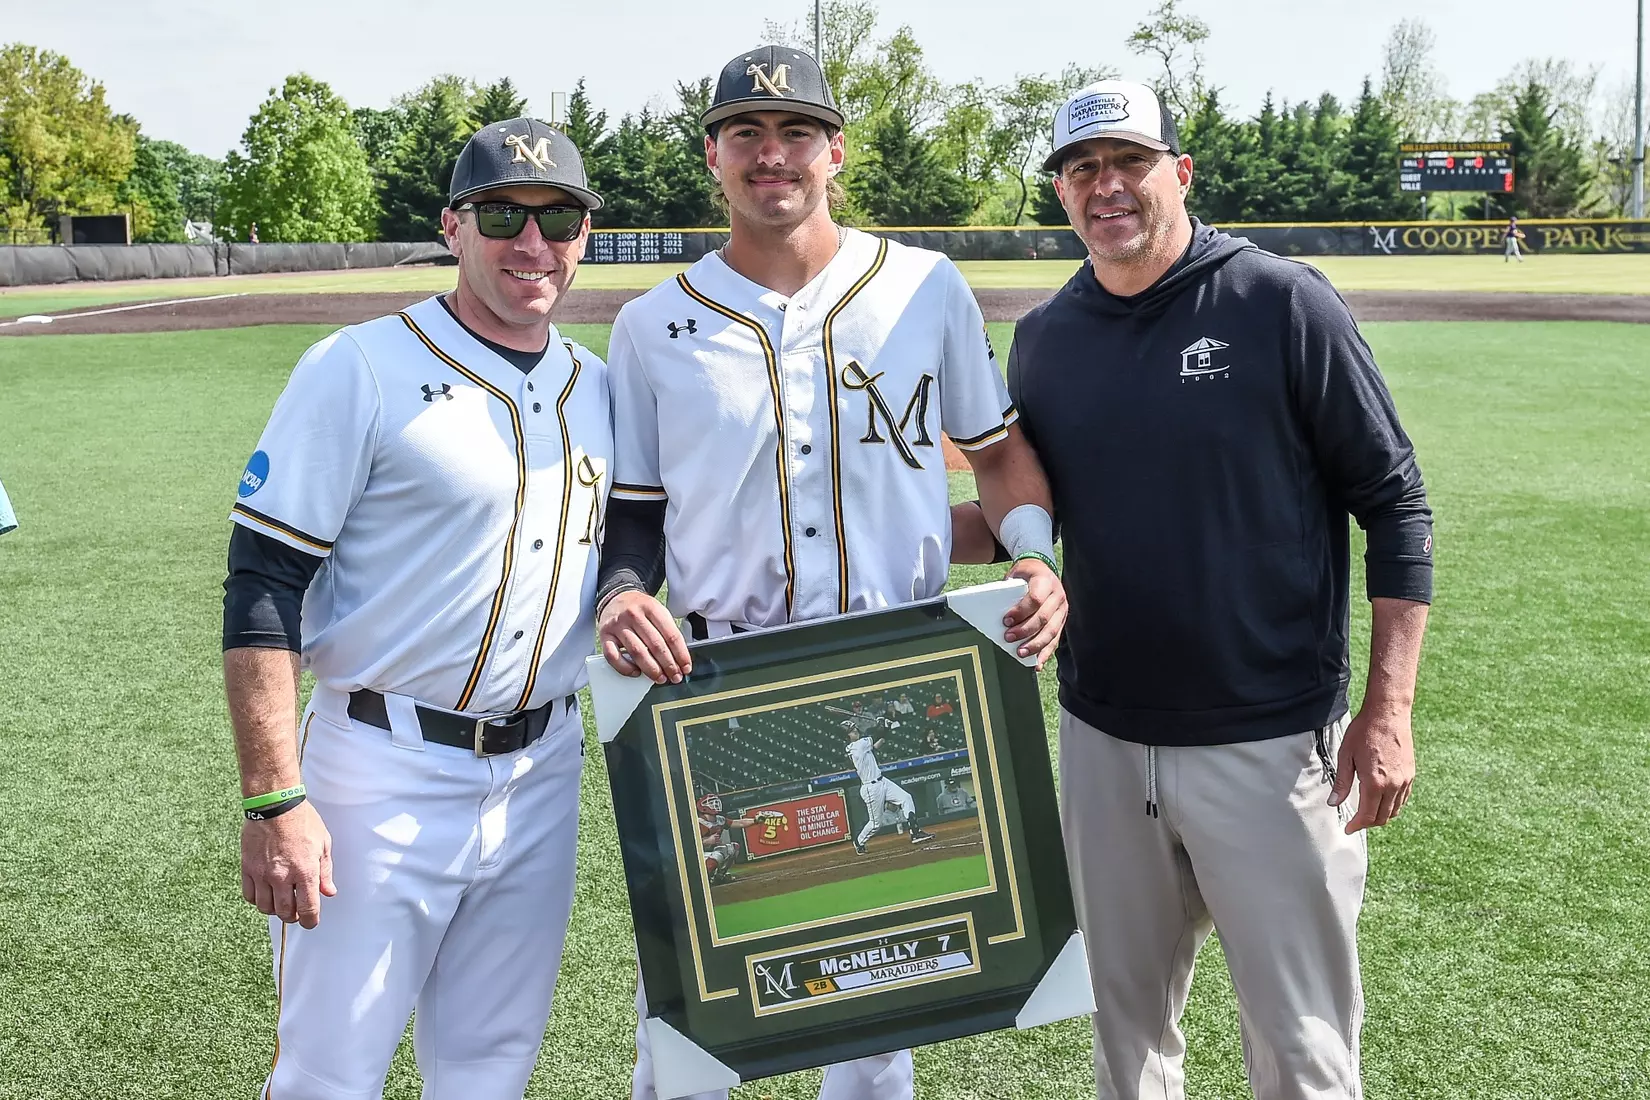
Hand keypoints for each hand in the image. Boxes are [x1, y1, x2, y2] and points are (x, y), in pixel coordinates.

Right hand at [241, 801, 334, 928]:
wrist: (275, 804)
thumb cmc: (302, 821)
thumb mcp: (323, 844)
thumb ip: (325, 871)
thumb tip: (328, 892)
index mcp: (305, 871)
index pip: (308, 909)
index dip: (310, 921)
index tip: (311, 922)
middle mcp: (282, 876)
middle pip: (285, 913)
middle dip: (293, 917)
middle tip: (296, 911)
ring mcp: (262, 874)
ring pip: (265, 907)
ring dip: (275, 909)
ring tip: (281, 901)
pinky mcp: (247, 868)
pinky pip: (249, 895)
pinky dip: (257, 899)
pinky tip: (265, 892)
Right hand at [599, 590, 691, 683]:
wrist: (616, 598)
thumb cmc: (640, 609)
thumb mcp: (657, 611)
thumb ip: (667, 631)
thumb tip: (678, 658)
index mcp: (651, 608)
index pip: (671, 635)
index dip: (681, 654)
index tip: (685, 667)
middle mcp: (634, 615)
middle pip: (655, 645)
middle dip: (668, 665)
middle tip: (675, 677)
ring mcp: (618, 625)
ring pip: (637, 652)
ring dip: (651, 669)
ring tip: (660, 678)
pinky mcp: (605, 635)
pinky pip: (614, 656)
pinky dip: (625, 668)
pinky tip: (636, 673)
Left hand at [1002, 557, 1066, 669]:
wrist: (1042, 569)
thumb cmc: (1026, 574)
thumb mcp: (1016, 574)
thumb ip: (1008, 590)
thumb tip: (991, 612)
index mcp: (1045, 581)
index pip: (1036, 599)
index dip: (1021, 611)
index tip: (1006, 620)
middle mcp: (1057, 595)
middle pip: (1044, 618)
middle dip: (1025, 631)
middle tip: (1008, 638)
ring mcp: (1062, 610)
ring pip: (1052, 631)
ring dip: (1035, 645)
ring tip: (1020, 653)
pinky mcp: (1061, 621)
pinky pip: (1055, 639)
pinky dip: (1045, 652)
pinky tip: (1037, 663)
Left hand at [1329, 702, 1415, 832]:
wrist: (1388, 714)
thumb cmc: (1364, 732)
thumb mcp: (1345, 756)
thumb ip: (1341, 783)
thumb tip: (1334, 803)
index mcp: (1375, 783)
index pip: (1367, 815)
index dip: (1356, 825)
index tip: (1348, 828)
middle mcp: (1393, 785)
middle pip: (1382, 817)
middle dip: (1368, 823)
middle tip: (1355, 822)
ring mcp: (1405, 780)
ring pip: (1395, 810)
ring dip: (1381, 816)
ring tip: (1367, 813)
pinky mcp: (1411, 774)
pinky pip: (1403, 798)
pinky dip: (1393, 805)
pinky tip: (1382, 800)